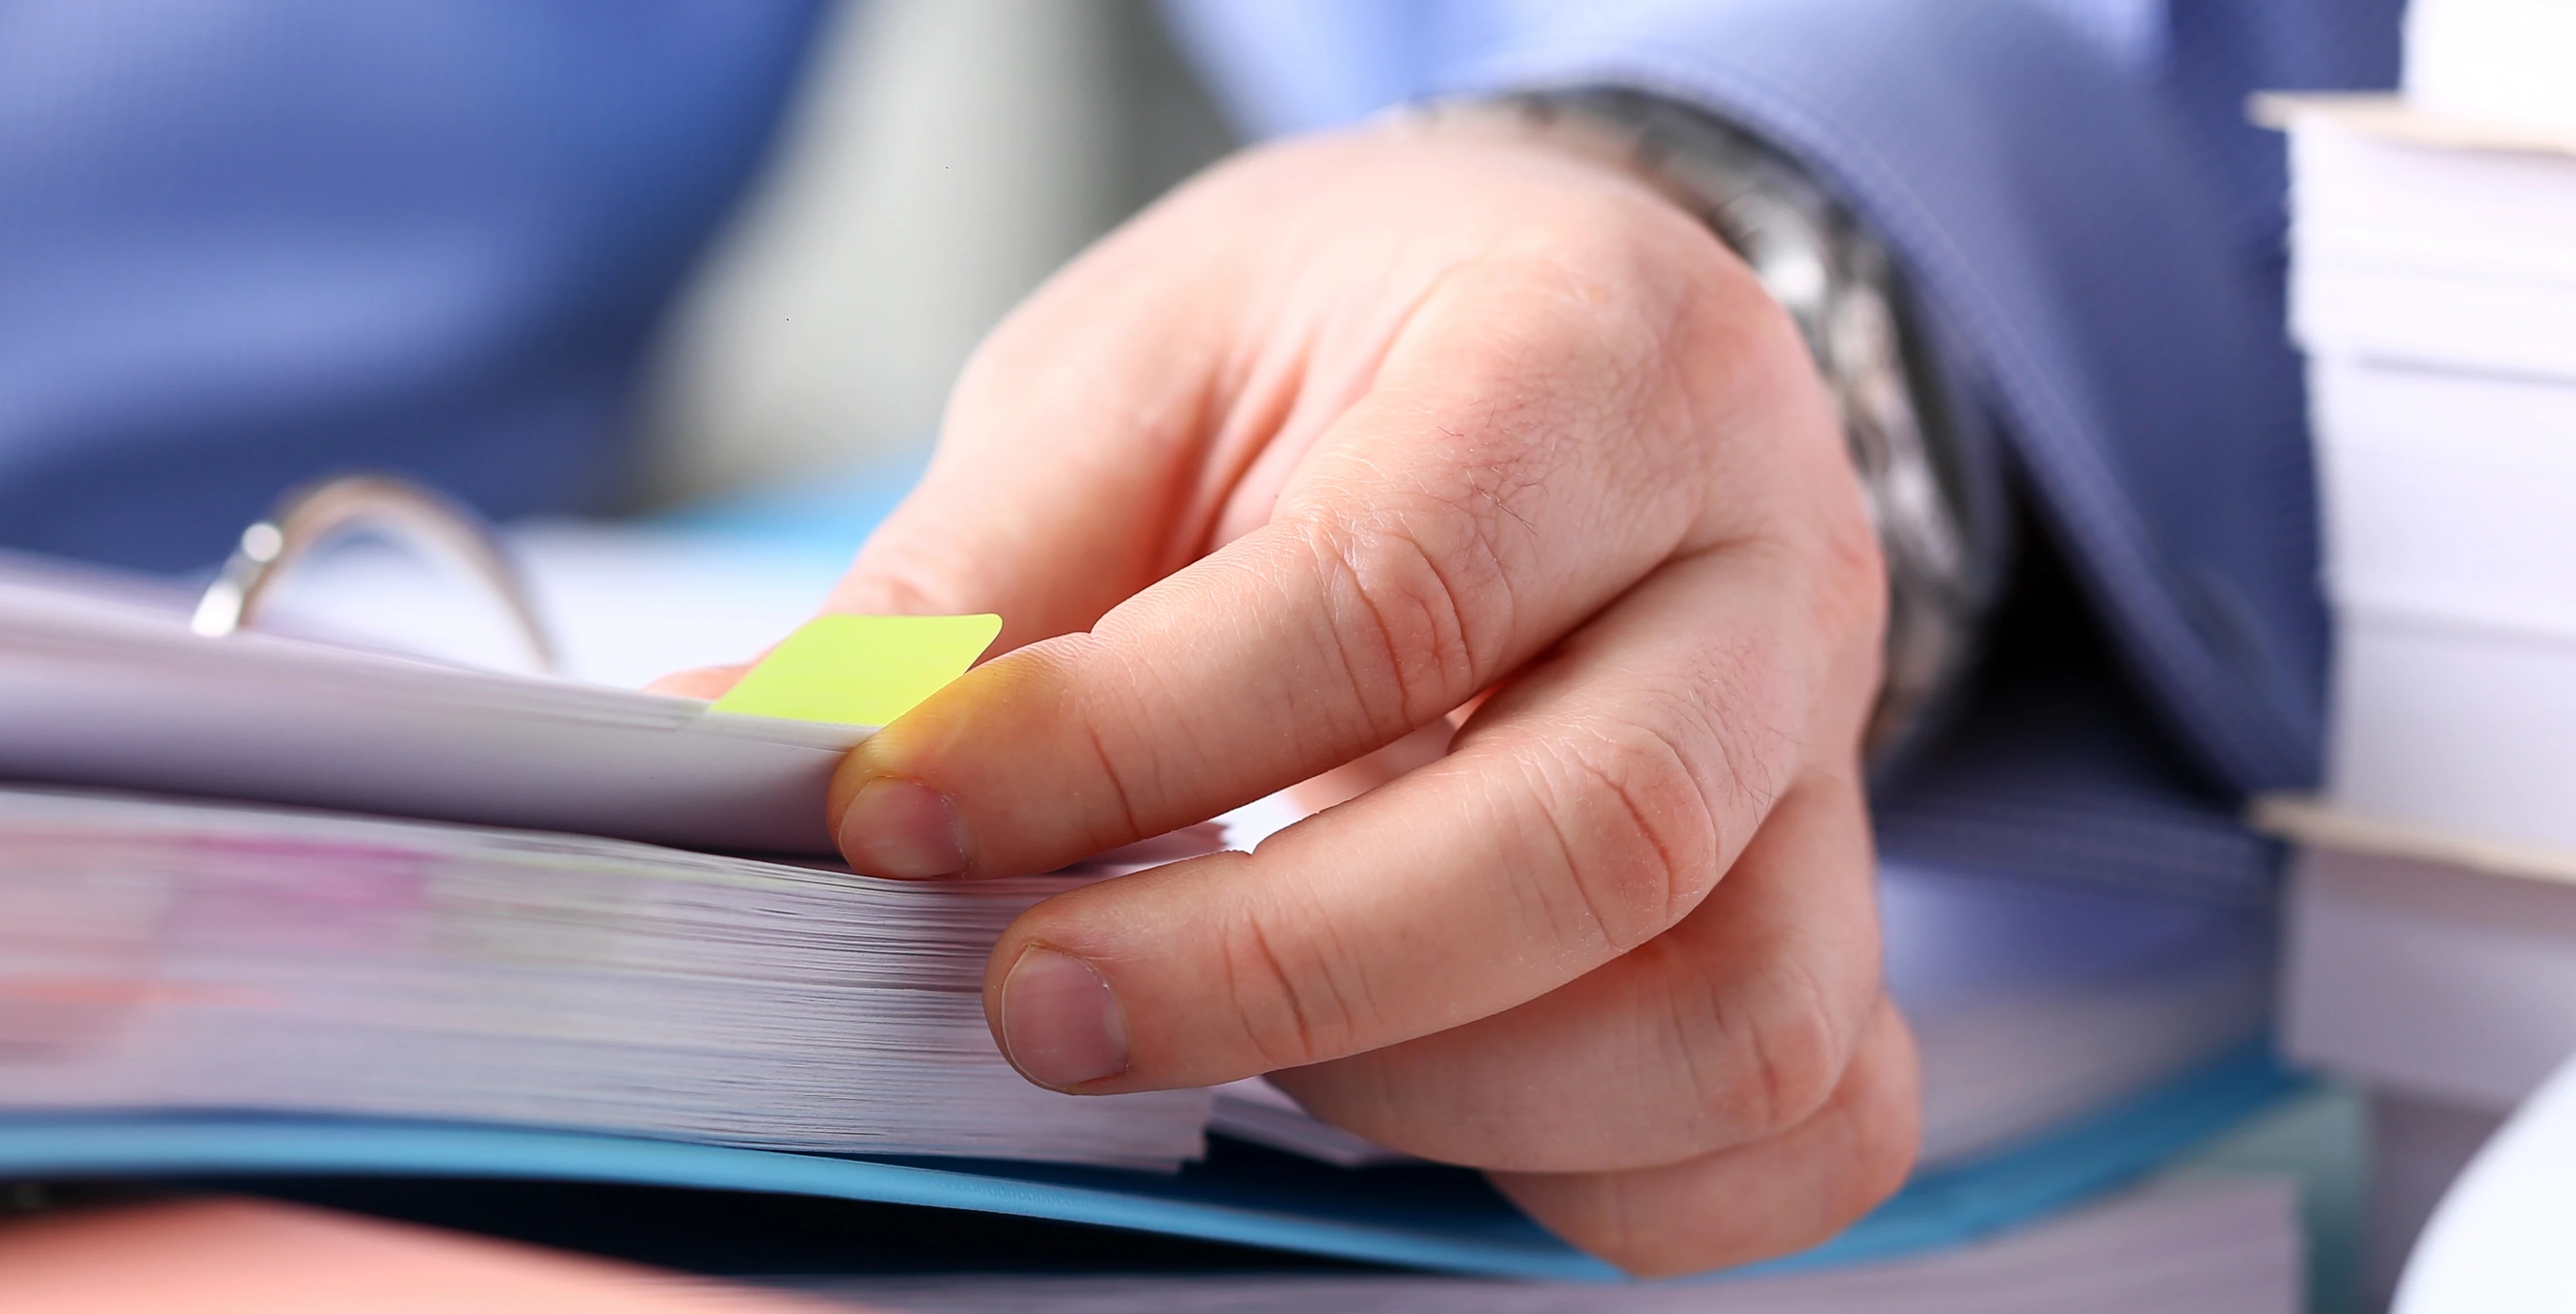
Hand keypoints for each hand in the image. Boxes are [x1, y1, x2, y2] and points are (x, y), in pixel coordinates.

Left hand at [808, 120, 1906, 1274]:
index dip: (1123, 741)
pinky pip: (1807, 1123)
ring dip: (1432, 1096)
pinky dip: (1609, 1180)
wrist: (1551, 315)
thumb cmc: (1339, 344)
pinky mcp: (1830, 910)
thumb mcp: (1132, 371)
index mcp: (1596, 354)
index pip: (1388, 595)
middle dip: (1272, 970)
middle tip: (1029, 1002)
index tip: (904, 812)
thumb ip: (968, 574)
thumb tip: (745, 756)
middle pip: (1597, 839)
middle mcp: (1766, 564)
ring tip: (1219, 1037)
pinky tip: (1415, 1111)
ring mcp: (1829, 762)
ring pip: (1733, 1022)